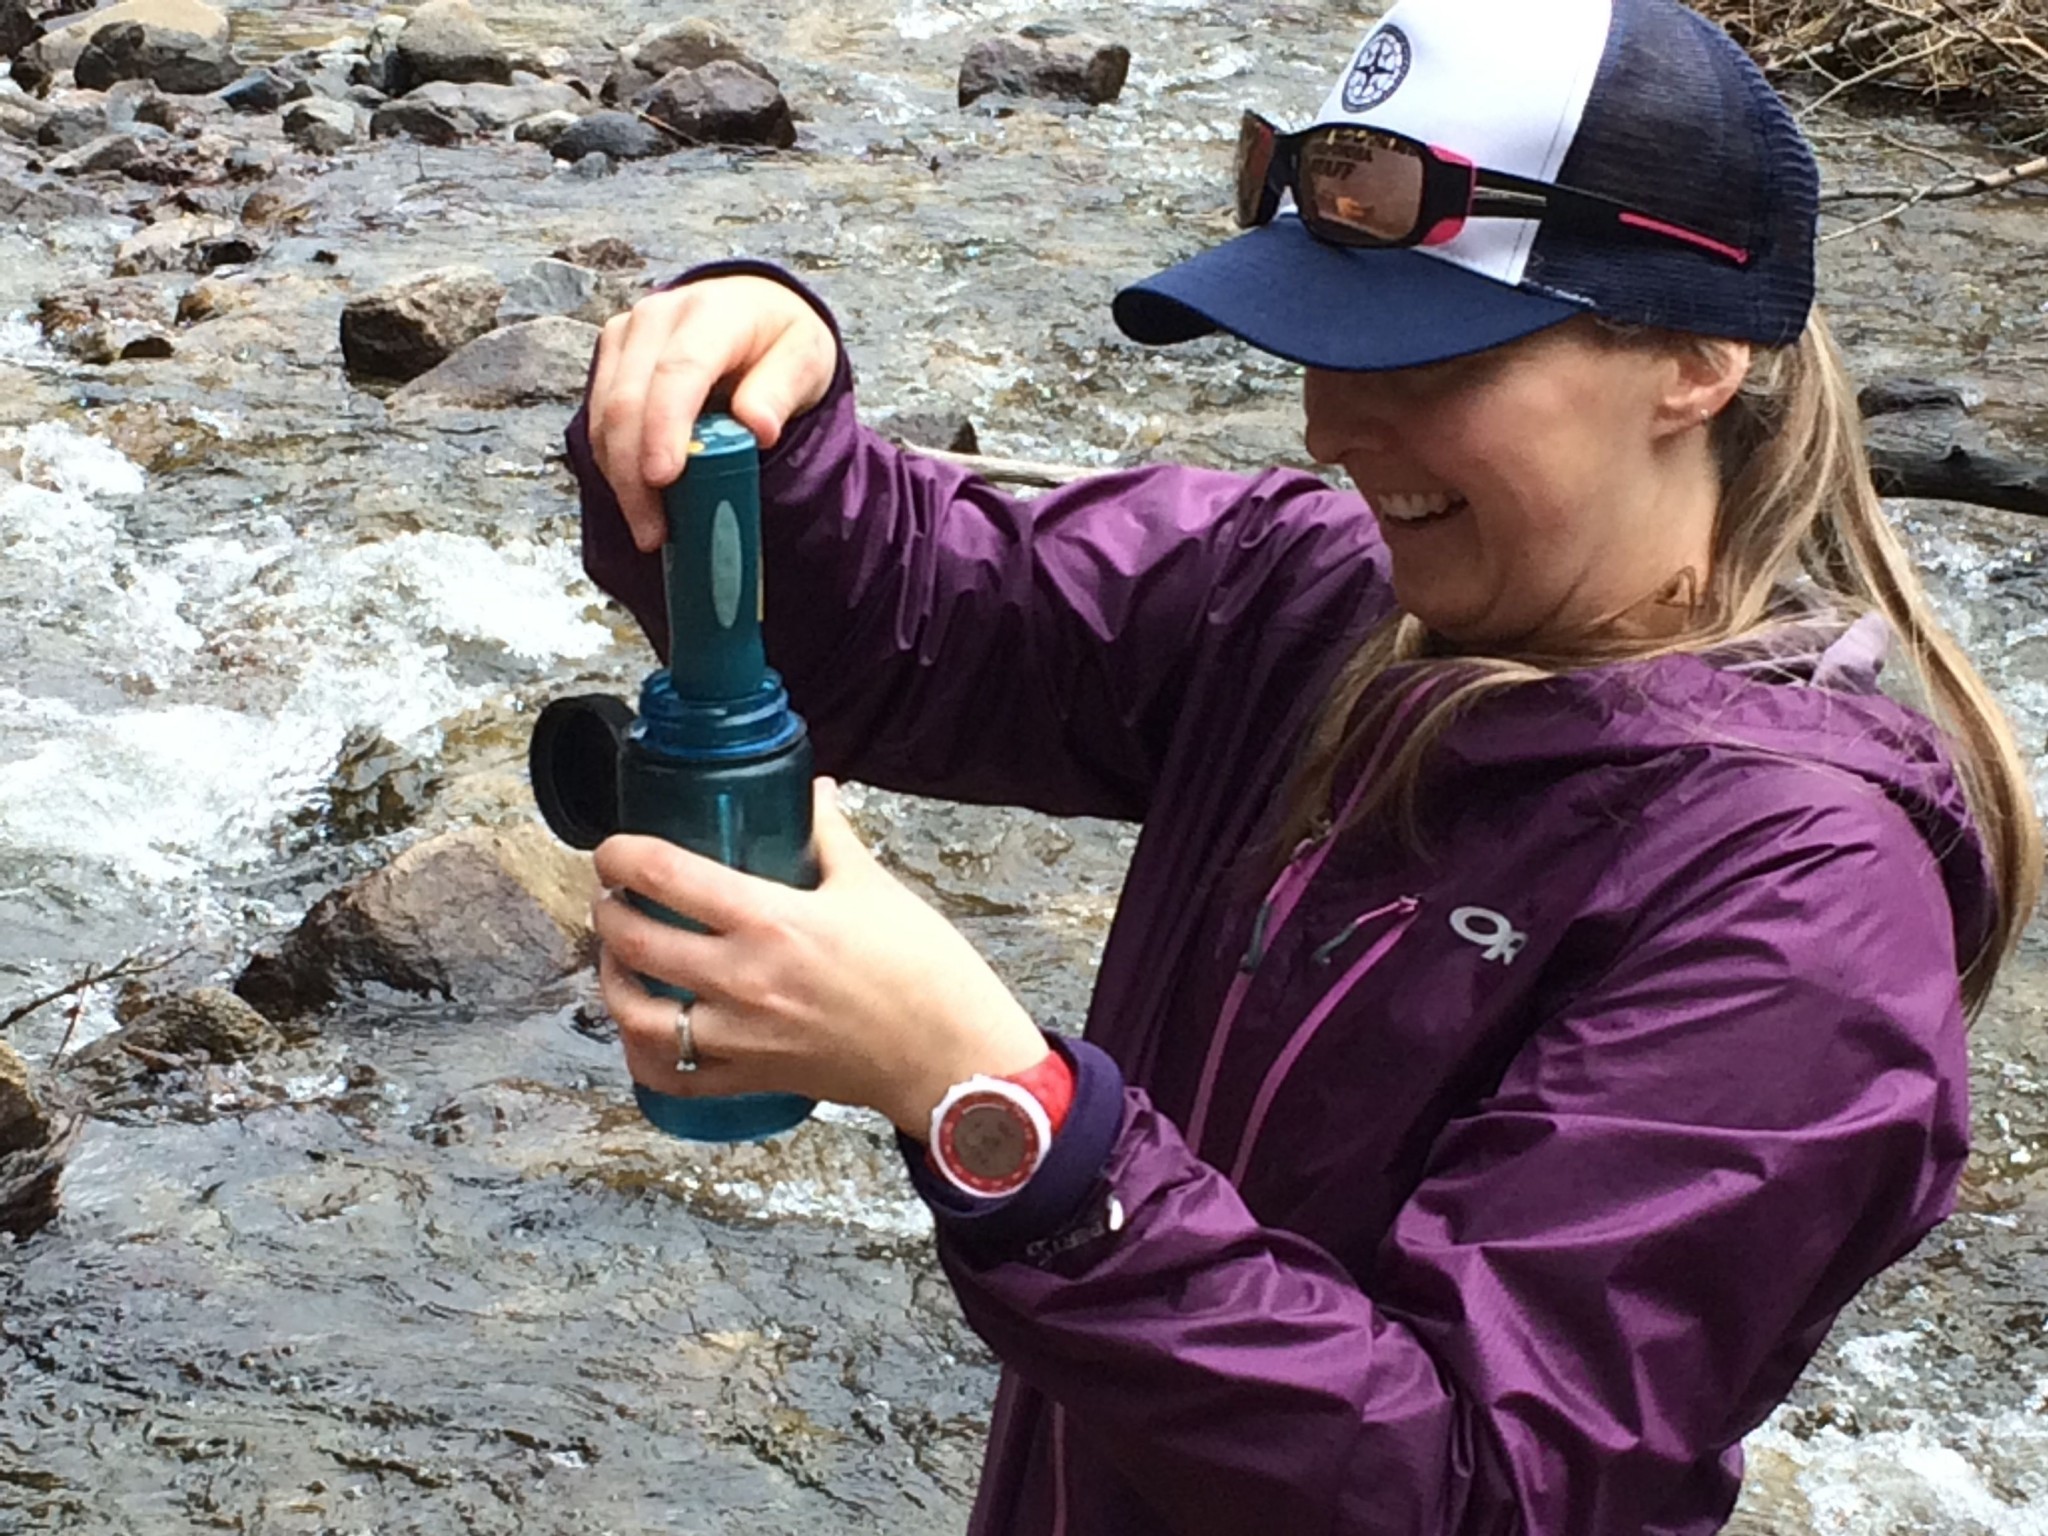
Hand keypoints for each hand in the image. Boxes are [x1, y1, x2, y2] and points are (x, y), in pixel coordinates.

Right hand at [589, 275, 839, 553]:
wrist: (751, 307)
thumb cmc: (780, 339)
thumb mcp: (805, 359)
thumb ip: (781, 390)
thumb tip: (757, 428)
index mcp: (711, 313)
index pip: (679, 371)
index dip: (664, 427)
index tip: (663, 478)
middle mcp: (658, 316)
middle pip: (628, 399)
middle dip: (633, 472)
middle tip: (654, 531)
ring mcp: (627, 334)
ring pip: (603, 413)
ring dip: (619, 477)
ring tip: (649, 528)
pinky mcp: (611, 355)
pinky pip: (598, 417)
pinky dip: (613, 462)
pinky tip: (637, 497)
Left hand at [590, 780, 1049, 1138]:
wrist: (950, 1054)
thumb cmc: (923, 970)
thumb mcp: (873, 886)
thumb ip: (830, 835)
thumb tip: (812, 792)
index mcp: (772, 920)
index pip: (665, 875)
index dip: (620, 854)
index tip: (613, 848)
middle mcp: (744, 979)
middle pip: (634, 940)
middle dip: (606, 910)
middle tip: (613, 893)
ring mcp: (742, 1035)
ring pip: (635, 1013)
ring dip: (611, 979)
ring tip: (618, 956)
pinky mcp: (752, 1076)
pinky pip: (671, 1074)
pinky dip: (641, 1052)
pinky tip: (643, 1025)